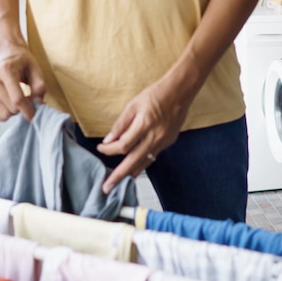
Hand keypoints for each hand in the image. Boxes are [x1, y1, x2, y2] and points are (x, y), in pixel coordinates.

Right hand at [0, 42, 45, 121]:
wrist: (5, 52)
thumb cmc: (21, 61)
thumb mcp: (35, 68)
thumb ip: (39, 85)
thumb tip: (38, 102)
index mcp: (5, 70)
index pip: (17, 99)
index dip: (28, 110)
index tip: (35, 116)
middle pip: (10, 108)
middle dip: (22, 109)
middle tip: (27, 100)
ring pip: (2, 114)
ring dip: (13, 112)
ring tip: (16, 100)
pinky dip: (0, 115)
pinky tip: (7, 107)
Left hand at [96, 78, 189, 193]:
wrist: (180, 92)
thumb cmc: (155, 95)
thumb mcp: (133, 105)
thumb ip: (121, 124)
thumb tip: (109, 140)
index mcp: (144, 125)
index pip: (123, 145)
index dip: (109, 150)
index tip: (101, 148)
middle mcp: (155, 137)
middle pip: (133, 161)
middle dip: (119, 176)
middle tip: (107, 187)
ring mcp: (164, 141)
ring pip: (145, 162)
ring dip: (132, 173)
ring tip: (120, 183)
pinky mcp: (169, 142)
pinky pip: (153, 156)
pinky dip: (142, 162)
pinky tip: (135, 165)